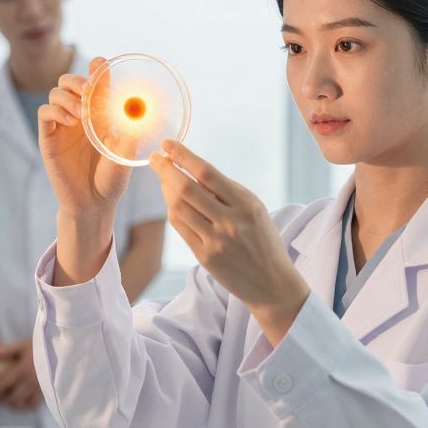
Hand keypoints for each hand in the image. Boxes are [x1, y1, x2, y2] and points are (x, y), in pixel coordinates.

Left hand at [0, 339, 42, 410]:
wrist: (61, 351)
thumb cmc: (41, 346)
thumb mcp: (23, 345)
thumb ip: (7, 350)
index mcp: (21, 370)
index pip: (2, 385)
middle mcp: (29, 382)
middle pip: (11, 397)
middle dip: (1, 399)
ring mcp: (38, 388)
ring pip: (21, 403)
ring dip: (12, 403)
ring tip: (7, 400)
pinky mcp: (46, 391)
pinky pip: (34, 404)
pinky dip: (26, 406)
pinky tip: (21, 403)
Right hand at [38, 57, 131, 219]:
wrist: (92, 204)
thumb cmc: (111, 181)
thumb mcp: (124, 156)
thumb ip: (129, 135)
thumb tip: (139, 114)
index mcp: (99, 114)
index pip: (95, 83)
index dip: (97, 69)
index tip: (101, 64)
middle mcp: (79, 115)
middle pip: (70, 81)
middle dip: (78, 79)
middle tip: (88, 91)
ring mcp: (62, 125)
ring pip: (56, 92)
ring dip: (68, 96)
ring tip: (80, 114)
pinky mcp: (48, 137)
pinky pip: (44, 112)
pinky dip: (56, 110)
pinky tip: (70, 121)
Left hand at [149, 140, 309, 344]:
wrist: (272, 283)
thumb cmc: (263, 240)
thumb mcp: (254, 209)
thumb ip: (226, 192)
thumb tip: (192, 169)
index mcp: (246, 204)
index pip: (208, 173)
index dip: (184, 156)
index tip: (168, 144)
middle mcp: (230, 222)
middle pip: (186, 189)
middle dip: (165, 169)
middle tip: (155, 158)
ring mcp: (215, 241)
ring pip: (178, 208)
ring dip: (166, 189)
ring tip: (164, 179)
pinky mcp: (205, 257)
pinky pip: (180, 227)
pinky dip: (173, 210)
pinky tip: (172, 202)